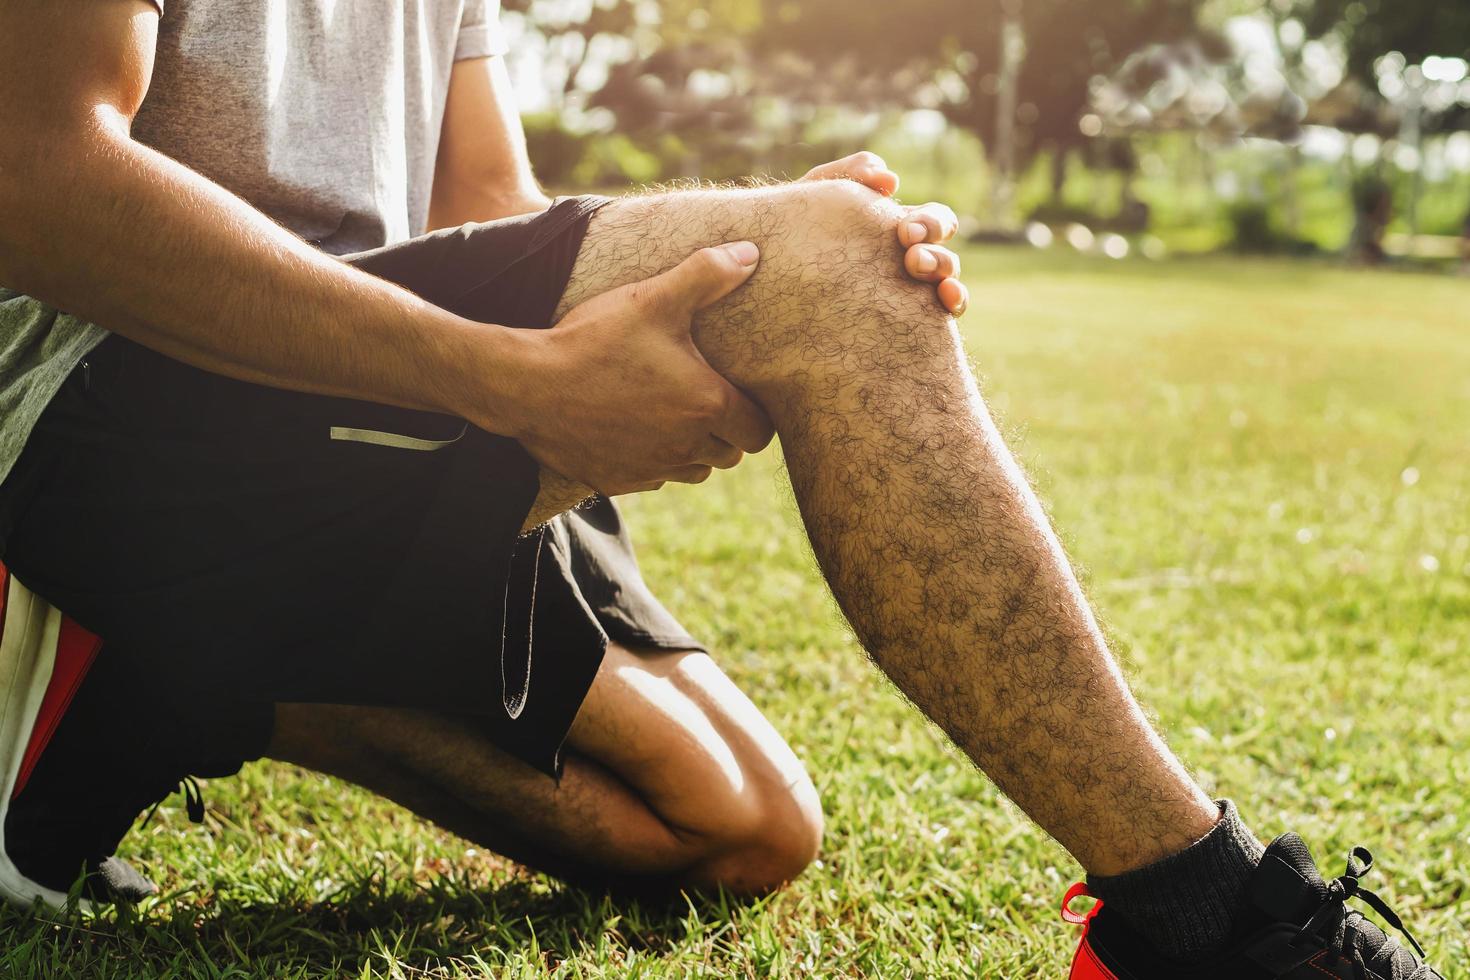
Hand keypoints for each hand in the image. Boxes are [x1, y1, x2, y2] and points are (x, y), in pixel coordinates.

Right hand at [491, 242, 775, 495]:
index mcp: (706, 405)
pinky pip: (654, 479)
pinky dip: (654, 461)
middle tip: (705, 400)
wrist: (528, 384)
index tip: (738, 394)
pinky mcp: (618, 481)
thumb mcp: (653, 298)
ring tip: (672, 415)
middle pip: (731, 455)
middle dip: (726, 433)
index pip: (760, 431)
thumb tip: (750, 252)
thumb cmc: (596, 340)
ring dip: (693, 450)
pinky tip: (634, 430)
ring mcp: (651, 469)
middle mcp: (686, 446)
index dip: (755, 414)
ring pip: (695, 472)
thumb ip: (707, 274)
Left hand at [802, 152, 968, 315]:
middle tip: (910, 252)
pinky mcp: (903, 323)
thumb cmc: (788, 235)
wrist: (763, 280)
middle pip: (943, 249)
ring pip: (948, 280)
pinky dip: (954, 302)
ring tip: (916, 267)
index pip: (932, 224)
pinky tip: (944, 302)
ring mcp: (909, 296)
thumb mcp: (812, 196)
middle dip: (934, 247)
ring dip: (942, 270)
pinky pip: (940, 317)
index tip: (906, 232)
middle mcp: (908, 263)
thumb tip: (891, 179)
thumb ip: (847, 173)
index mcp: (895, 232)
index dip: (930, 224)